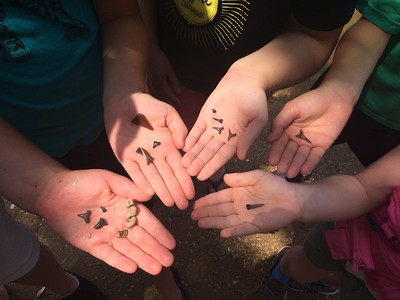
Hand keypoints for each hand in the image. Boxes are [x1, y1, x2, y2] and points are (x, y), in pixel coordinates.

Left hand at [37, 169, 175, 274]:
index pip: (146, 221)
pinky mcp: (92, 245)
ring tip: (156, 269)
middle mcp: (119, 222)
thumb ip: (128, 187)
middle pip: (140, 238)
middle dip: (155, 249)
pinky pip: (108, 255)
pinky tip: (133, 268)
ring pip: (128, 249)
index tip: (171, 243)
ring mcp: (106, 235)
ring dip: (142, 259)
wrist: (53, 193)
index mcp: (126, 206)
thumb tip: (151, 194)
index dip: (159, 232)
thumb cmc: (81, 183)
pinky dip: (120, 262)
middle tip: (169, 261)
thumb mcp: (106, 180)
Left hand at [105, 93, 194, 208]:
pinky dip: (141, 182)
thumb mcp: (168, 113)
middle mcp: (156, 154)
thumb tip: (184, 145)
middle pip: (168, 176)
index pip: (179, 167)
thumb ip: (179, 127)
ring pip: (153, 178)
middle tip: (184, 206)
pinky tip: (149, 194)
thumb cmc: (147, 106)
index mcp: (168, 145)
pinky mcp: (125, 158)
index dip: (185, 181)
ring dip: (162, 191)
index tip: (192, 193)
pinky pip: (134, 173)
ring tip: (171, 203)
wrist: (123, 102)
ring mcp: (140, 157)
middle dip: (176, 191)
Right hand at [146, 47, 181, 105]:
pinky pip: (150, 89)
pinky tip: (153, 96)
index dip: (174, 100)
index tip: (180, 104)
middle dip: (169, 101)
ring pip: (156, 94)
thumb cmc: (160, 60)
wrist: (148, 52)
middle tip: (176, 107)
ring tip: (166, 104)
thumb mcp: (169, 70)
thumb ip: (174, 81)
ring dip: (162, 100)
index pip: (169, 94)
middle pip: (162, 96)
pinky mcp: (148, 78)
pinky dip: (153, 94)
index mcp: (161, 83)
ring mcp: (150, 81)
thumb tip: (179, 92)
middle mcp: (155, 84)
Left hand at [182, 73, 268, 180]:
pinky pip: (196, 129)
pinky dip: (190, 138)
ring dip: (192, 154)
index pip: (222, 156)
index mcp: (236, 139)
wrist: (246, 81)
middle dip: (199, 163)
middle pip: (209, 153)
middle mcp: (223, 136)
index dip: (212, 166)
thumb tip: (241, 157)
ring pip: (201, 143)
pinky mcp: (205, 116)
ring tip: (183, 164)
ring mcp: (213, 126)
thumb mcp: (258, 120)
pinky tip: (184, 147)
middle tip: (188, 173)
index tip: (203, 176)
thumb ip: (249, 138)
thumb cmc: (256, 100)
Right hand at [191, 170, 300, 236]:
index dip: (207, 201)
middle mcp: (239, 206)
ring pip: (226, 221)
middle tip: (192, 216)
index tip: (195, 204)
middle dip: (205, 212)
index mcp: (238, 193)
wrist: (293, 198)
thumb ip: (240, 178)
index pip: (219, 197)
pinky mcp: (255, 226)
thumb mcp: (256, 177)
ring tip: (200, 224)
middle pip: (219, 210)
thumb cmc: (275, 185)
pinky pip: (241, 229)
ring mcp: (246, 217)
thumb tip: (224, 177)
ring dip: (213, 222)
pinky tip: (222, 233)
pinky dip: (232, 232)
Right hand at [267, 88, 352, 177]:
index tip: (272, 161)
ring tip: (291, 174)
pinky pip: (315, 157)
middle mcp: (297, 138)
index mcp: (287, 129)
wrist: (336, 97)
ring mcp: (309, 143)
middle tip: (282, 170)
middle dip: (285, 161)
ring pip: (301, 156)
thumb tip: (269, 139)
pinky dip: (310, 164)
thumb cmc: (312, 99)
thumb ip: (280, 122)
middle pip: (289, 152)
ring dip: (296, 165)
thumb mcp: (292, 108)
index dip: (276, 152)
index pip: (280, 143)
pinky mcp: (322, 146)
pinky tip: (305, 171)